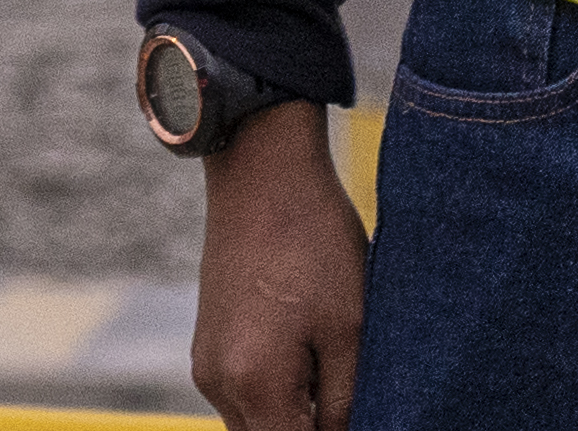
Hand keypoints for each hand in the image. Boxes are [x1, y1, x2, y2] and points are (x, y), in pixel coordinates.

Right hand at [192, 104, 366, 430]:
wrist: (264, 172)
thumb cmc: (315, 244)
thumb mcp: (352, 331)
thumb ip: (346, 405)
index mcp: (255, 385)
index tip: (370, 420)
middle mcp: (218, 383)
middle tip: (354, 401)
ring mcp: (207, 365)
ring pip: (256, 427)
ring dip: (295, 422)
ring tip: (336, 379)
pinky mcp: (208, 346)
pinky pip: (244, 398)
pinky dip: (278, 400)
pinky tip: (313, 363)